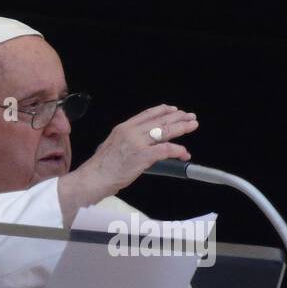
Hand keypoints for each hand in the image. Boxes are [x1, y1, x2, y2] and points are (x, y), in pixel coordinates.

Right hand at [58, 104, 197, 222]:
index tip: (174, 109)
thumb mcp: (114, 146)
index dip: (163, 111)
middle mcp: (130, 132)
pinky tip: (184, 152)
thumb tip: (144, 144)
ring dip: (181, 128)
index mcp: (123, 128)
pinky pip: (164, 150)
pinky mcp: (141, 157)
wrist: (93, 178)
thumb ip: (129, 141)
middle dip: (178, 118)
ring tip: (192, 126)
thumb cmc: (102, 168)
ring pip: (164, 132)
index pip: (147, 114)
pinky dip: (177, 150)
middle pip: (159, 121)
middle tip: (190, 117)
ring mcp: (136, 143)